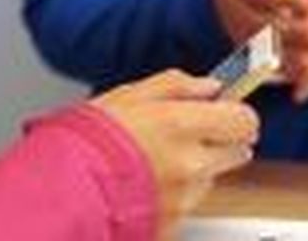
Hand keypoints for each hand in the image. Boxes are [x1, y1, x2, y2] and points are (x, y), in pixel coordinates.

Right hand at [92, 69, 258, 238]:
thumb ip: (176, 86)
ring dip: (196, 167)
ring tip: (155, 159)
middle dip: (221, 139)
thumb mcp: (128, 95)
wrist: (63, 186)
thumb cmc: (88, 139)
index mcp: (182, 125)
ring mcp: (185, 197)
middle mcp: (191, 164)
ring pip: (212, 176)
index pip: (244, 120)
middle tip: (190, 133)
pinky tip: (147, 181)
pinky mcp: (175, 221)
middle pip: (239, 150)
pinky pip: (189, 201)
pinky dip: (176, 191)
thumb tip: (208, 86)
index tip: (226, 110)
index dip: (237, 113)